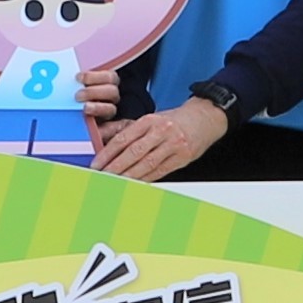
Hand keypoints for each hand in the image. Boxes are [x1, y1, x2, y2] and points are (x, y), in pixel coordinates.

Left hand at [91, 95, 230, 181]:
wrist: (205, 118)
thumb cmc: (174, 121)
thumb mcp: (151, 119)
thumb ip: (127, 129)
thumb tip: (101, 137)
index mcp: (150, 120)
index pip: (124, 138)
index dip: (107, 153)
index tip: (96, 164)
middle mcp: (162, 131)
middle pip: (133, 153)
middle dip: (115, 167)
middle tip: (101, 177)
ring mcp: (174, 145)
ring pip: (146, 164)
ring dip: (128, 176)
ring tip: (114, 183)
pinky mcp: (183, 157)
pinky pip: (160, 171)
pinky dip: (145, 179)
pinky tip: (134, 184)